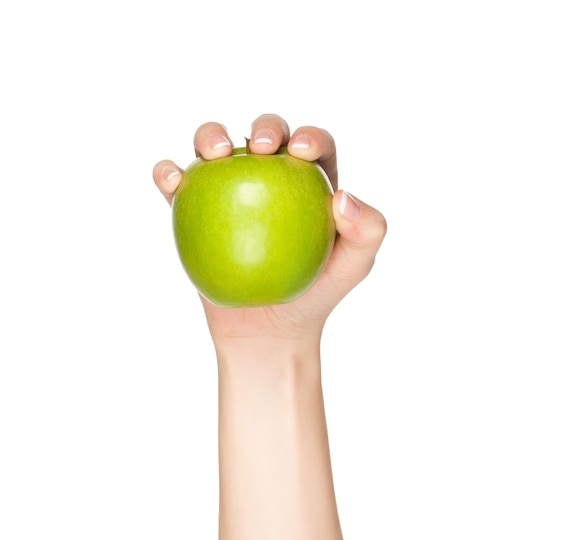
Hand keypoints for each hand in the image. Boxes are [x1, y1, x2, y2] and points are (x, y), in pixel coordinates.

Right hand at [153, 113, 386, 347]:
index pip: (312, 145)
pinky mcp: (194, 210)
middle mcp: (269, 178)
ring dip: (210, 136)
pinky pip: (179, 188)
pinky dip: (169, 175)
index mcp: (309, 181)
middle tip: (261, 147)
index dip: (309, 135)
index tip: (301, 151)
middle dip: (264, 126)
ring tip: (215, 154)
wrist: (269, 329)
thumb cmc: (317, 294)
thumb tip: (343, 196)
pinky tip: (170, 180)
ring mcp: (229, 191)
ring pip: (216, 149)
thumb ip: (368, 232)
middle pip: (264, 135)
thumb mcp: (354, 268)